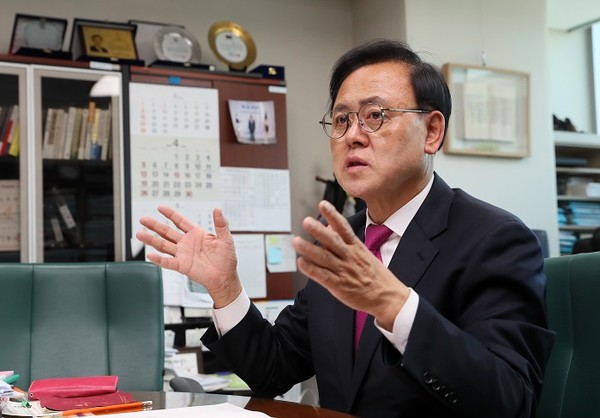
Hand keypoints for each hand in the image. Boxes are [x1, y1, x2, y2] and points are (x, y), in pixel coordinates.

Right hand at [136, 205, 241, 307]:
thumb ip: (221, 224)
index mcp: (196, 234)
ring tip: (139, 233)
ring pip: (164, 245)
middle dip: (155, 225)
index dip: (170, 214)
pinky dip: (159, 259)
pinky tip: (150, 254)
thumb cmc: (226, 258)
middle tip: (143, 219)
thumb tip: (218, 209)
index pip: (180, 221)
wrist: (225, 277)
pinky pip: (168, 262)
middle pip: (167, 232)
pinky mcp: (182, 266)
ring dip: (151, 240)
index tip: (160, 207)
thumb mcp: (226, 238)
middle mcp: (186, 243)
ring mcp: (183, 254)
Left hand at [292, 200, 408, 329]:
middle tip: (307, 221)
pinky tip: (301, 262)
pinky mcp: (340, 286)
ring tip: (297, 241)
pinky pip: (323, 276)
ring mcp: (345, 271)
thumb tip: (329, 226)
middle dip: (319, 231)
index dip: (333, 216)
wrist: (388, 297)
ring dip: (309, 249)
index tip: (323, 205)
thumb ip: (346, 241)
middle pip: (333, 241)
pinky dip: (311, 270)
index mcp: (357, 247)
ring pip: (325, 258)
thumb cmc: (375, 275)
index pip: (344, 228)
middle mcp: (350, 257)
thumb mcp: (364, 253)